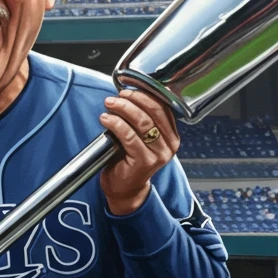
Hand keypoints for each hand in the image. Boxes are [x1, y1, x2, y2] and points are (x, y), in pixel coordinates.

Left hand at [98, 88, 179, 214]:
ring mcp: (159, 154)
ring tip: (109, 105)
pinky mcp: (145, 161)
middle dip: (133, 99)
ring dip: (123, 109)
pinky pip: (129, 136)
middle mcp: (170, 144)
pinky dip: (116, 124)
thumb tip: (128, 94)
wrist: (125, 188)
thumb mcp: (140, 136)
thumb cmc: (129, 160)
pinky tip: (106, 119)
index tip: (129, 89)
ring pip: (142, 122)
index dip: (145, 94)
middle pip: (154, 111)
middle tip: (117, 96)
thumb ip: (142, 119)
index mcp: (171, 135)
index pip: (163, 106)